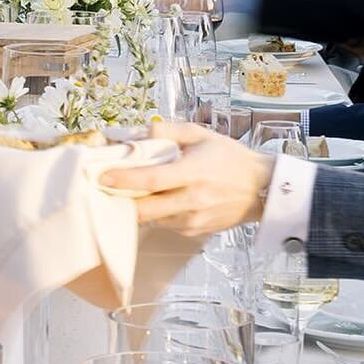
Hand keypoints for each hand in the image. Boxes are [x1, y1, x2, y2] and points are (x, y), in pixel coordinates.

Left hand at [101, 123, 274, 236]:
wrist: (261, 188)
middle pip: (145, 209)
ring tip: (138, 190)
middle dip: (122, 200)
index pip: (151, 180)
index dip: (124, 180)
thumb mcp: (200, 134)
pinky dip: (158, 213)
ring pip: (153, 219)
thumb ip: (167, 131)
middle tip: (109, 188)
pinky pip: (166, 224)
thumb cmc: (230, 158)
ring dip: (141, 206)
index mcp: (192, 173)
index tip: (103, 177)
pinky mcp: (195, 231)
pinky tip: (164, 199)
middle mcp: (191, 200)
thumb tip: (138, 132)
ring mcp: (193, 220)